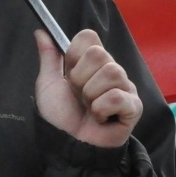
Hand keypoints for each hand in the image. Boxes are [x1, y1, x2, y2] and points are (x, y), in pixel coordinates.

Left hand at [35, 29, 141, 148]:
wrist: (67, 145)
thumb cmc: (59, 117)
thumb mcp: (48, 84)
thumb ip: (49, 57)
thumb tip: (41, 31)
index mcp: (91, 63)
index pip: (89, 37)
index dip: (75, 54)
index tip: (69, 72)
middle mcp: (111, 71)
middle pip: (100, 54)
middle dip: (81, 78)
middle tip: (79, 95)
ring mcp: (125, 88)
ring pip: (112, 73)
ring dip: (92, 96)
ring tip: (89, 108)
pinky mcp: (134, 106)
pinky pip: (118, 96)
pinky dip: (102, 110)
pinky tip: (101, 118)